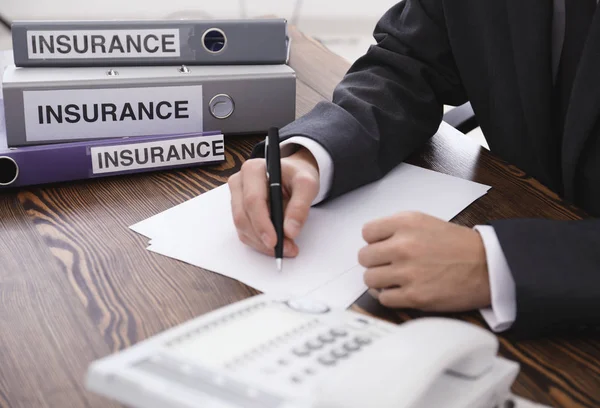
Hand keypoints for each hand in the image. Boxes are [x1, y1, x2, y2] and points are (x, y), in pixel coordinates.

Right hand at [228, 146, 319, 256]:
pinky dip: (260, 242)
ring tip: (286, 247)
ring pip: (242, 227)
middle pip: (243, 216)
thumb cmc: (297, 177)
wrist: (293, 176)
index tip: (275, 240)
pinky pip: (245, 232)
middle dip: (263, 237)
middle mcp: (239, 182)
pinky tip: (276, 244)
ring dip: (262, 243)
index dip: (262, 223)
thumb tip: (290, 231)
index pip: (252, 200)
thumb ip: (300, 206)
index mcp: (253, 169)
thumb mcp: (307, 185)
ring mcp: (236, 197)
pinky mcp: (239, 211)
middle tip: (285, 248)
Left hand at [358, 212, 490, 311]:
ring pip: (370, 279)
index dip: (374, 241)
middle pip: (364, 257)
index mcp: (405, 223)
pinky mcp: (414, 296)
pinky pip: (384, 299)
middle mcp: (404, 245)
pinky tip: (403, 291)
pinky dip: (391, 297)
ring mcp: (408, 272)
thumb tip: (372, 242)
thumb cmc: (458, 245)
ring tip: (396, 279)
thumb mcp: (424, 222)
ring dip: (380, 281)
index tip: (384, 246)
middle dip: (375, 262)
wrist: (487, 266)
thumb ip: (396, 229)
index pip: (367, 232)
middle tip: (390, 265)